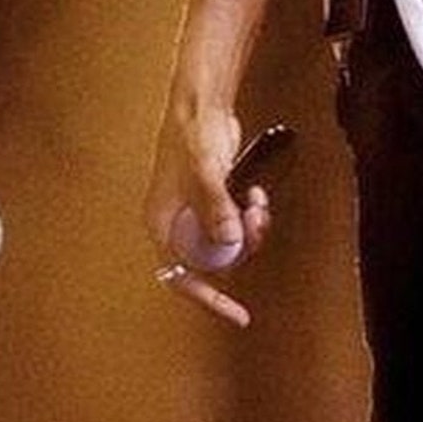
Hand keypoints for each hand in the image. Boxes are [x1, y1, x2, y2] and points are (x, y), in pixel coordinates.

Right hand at [144, 110, 271, 327]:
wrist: (200, 107)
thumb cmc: (192, 137)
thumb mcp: (204, 174)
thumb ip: (217, 208)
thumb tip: (230, 243)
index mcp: (164, 228)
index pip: (184, 278)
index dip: (210, 299)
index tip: (237, 315)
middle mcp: (179, 226)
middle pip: (214, 260)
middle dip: (242, 248)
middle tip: (258, 224)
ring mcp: (198, 214)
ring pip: (231, 241)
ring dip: (251, 228)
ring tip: (258, 203)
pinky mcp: (216, 201)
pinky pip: (238, 222)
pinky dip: (251, 213)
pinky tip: (256, 194)